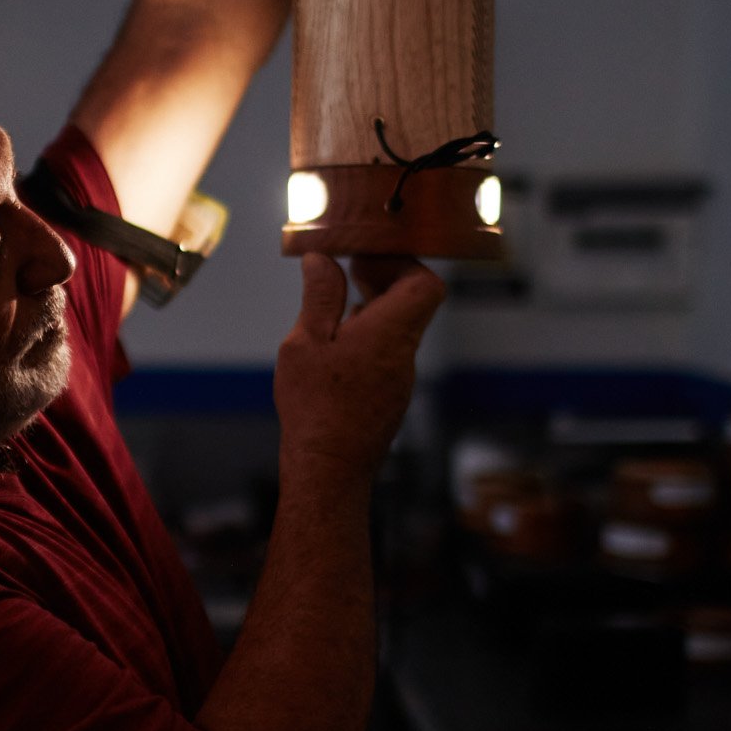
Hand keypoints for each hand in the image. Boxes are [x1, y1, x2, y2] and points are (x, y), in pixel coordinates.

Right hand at [274, 253, 444, 482]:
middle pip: (413, 303)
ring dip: (371, 313)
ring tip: (333, 316)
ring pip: (398, 330)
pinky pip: (388, 355)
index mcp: (389, 333)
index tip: (364, 261)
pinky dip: (368, 341)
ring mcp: (401, 378)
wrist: (329, 469)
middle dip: (382, 282)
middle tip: (347, 277)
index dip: (399, 264)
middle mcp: (404, 354)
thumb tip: (323, 260)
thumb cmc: (315, 409)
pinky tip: (335, 352)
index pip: (424, 283)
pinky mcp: (391, 397)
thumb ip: (319, 297)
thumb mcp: (305, 343)